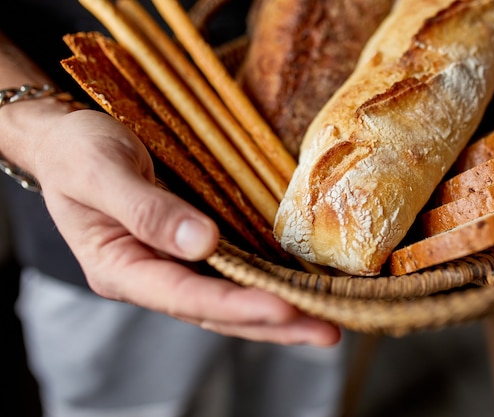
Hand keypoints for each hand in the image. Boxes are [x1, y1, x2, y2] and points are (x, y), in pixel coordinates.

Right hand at [34, 109, 340, 345]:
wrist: (70, 142)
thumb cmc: (77, 152)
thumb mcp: (100, 171)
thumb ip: (147, 210)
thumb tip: (203, 242)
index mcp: (120, 268)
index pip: (183, 297)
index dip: (235, 305)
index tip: (283, 308)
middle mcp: (151, 277)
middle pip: (215, 313)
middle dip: (272, 324)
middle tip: (325, 331)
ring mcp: (173, 266)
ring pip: (228, 301)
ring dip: (278, 314)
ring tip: (326, 322)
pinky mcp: (191, 249)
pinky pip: (232, 274)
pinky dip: (266, 284)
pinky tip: (300, 290)